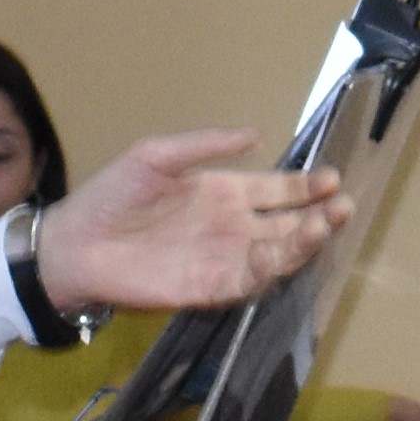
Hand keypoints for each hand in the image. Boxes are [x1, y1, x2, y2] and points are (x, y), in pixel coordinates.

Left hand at [34, 130, 347, 314]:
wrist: (76, 245)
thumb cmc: (112, 196)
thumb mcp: (156, 156)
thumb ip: (205, 144)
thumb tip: (255, 133)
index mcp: (225, 192)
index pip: (278, 189)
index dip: (306, 186)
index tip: (332, 178)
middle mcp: (233, 226)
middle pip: (288, 222)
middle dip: (319, 215)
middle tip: (343, 205)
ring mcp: (224, 258)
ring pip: (277, 252)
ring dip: (303, 242)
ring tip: (324, 225)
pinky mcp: (209, 287)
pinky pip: (249, 280)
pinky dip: (270, 269)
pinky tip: (283, 252)